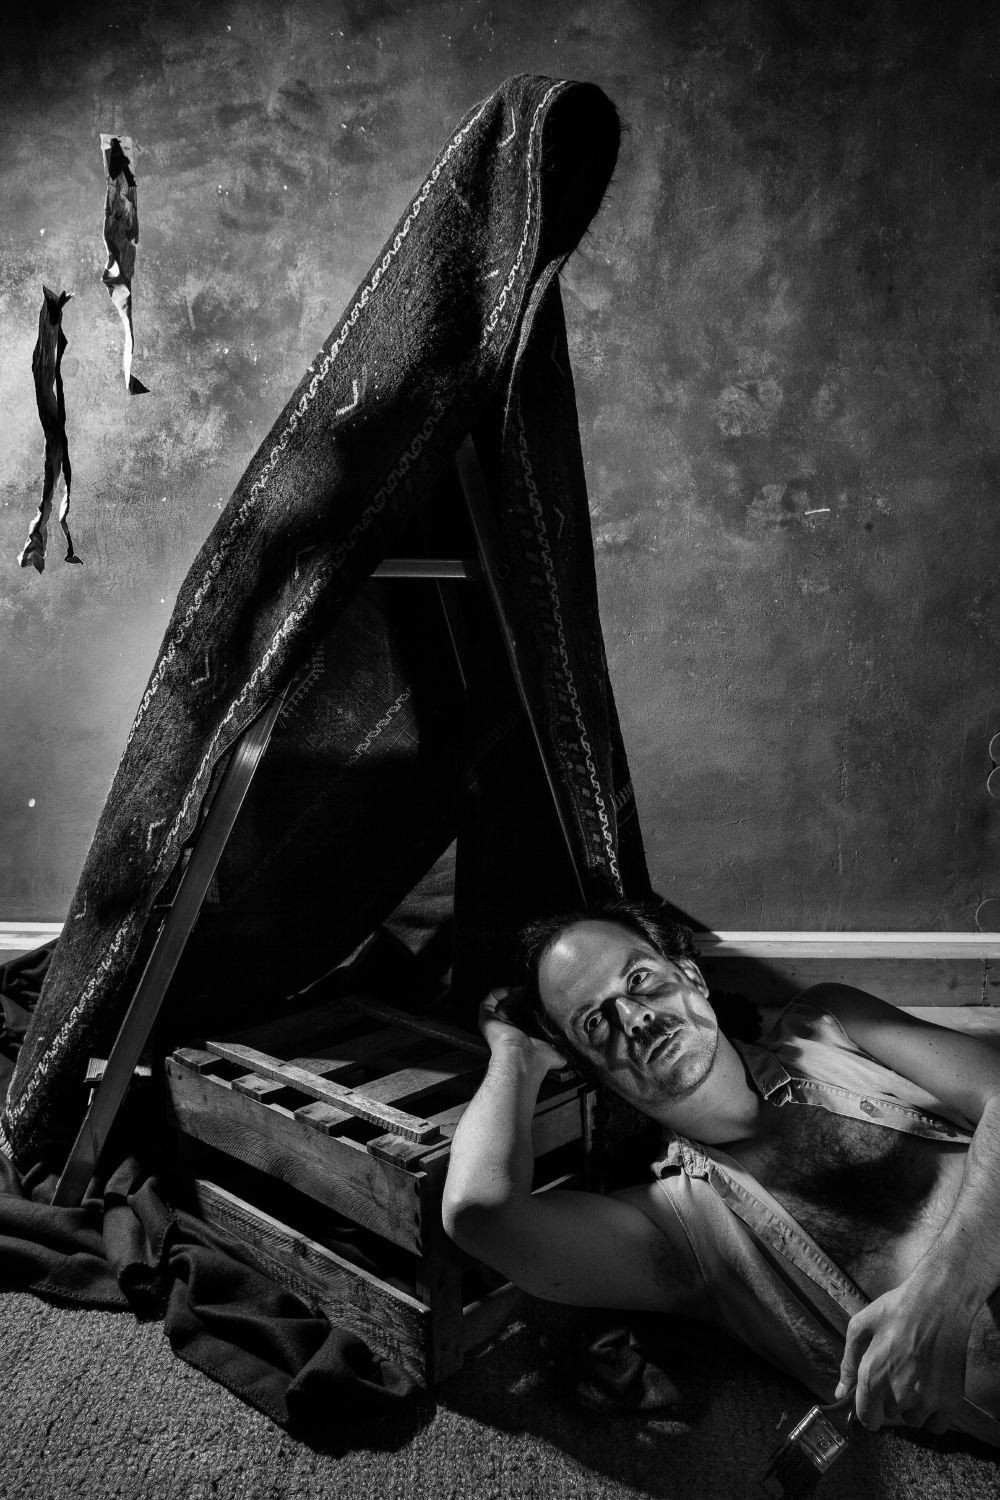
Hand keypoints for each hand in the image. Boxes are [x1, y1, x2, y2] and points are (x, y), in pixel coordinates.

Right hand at [479, 987, 565, 1072]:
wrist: (522, 1060)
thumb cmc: (538, 1059)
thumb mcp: (557, 1053)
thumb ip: (563, 1048)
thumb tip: (575, 1047)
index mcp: (523, 1038)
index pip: (523, 1018)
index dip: (529, 1006)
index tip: (538, 996)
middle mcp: (508, 1032)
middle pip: (511, 1009)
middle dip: (519, 998)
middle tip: (528, 990)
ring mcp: (496, 1026)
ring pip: (498, 1005)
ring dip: (507, 994)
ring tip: (518, 988)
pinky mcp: (486, 1021)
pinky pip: (486, 1004)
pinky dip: (495, 994)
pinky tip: (506, 990)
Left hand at [835, 1275, 971, 1433]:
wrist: (939, 1301)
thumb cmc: (897, 1309)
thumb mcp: (861, 1326)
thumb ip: (848, 1363)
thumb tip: (840, 1393)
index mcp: (873, 1377)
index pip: (867, 1419)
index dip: (868, 1408)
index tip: (874, 1396)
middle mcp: (899, 1395)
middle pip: (890, 1415)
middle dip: (889, 1398)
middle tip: (897, 1369)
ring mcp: (927, 1401)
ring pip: (913, 1420)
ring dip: (911, 1406)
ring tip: (915, 1375)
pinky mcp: (951, 1401)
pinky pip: (936, 1426)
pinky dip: (933, 1413)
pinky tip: (931, 1389)